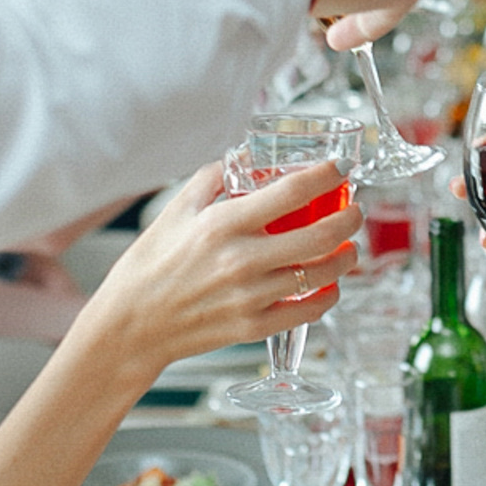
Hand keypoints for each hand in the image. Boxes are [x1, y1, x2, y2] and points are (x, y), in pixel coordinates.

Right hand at [77, 160, 360, 366]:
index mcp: (223, 224)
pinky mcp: (253, 326)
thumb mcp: (174, 211)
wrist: (129, 326)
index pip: (293, 191)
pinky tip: (329, 284)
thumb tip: (244, 158)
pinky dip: (327, 295)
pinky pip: (306, 311)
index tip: (340, 169)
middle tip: (355, 210)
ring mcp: (250, 296)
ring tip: (346, 247)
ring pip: (321, 273)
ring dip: (344, 257)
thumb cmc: (148, 267)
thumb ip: (212, 179)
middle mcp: (242, 259)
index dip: (326, 176)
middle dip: (350, 218)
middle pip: (320, 234)